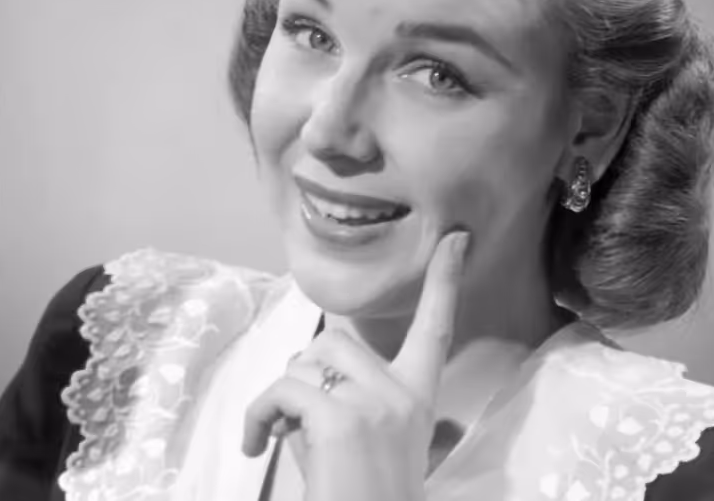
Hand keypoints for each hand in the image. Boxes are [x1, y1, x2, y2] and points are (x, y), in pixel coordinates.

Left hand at [242, 231, 470, 500]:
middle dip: (303, 372)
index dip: (445, 281)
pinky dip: (258, 416)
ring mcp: (375, 403)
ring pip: (303, 363)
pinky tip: (257, 446)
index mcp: (419, 398)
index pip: (436, 328)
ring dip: (279, 397)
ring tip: (282, 436)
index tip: (456, 238)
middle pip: (335, 339)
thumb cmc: (367, 494)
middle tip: (295, 417)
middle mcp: (403, 393)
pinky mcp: (340, 418)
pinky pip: (282, 391)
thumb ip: (362, 403)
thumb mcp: (378, 444)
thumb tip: (329, 380)